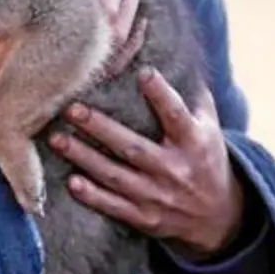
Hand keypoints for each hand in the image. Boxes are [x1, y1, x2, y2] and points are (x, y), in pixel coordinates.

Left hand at [48, 71, 244, 258]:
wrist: (218, 216)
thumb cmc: (206, 158)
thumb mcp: (210, 128)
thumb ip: (194, 97)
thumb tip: (177, 56)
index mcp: (194, 142)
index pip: (177, 115)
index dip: (161, 94)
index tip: (143, 73)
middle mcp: (175, 169)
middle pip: (133, 147)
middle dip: (100, 128)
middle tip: (71, 109)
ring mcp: (159, 196)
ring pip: (116, 176)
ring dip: (84, 158)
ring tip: (56, 139)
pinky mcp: (146, 218)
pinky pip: (115, 207)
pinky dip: (93, 196)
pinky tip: (72, 182)